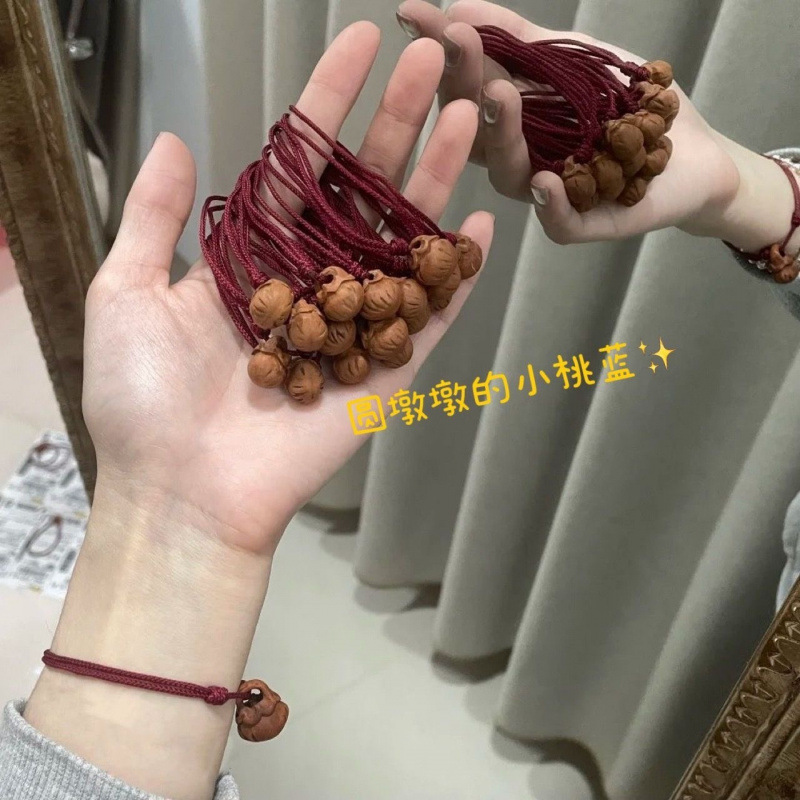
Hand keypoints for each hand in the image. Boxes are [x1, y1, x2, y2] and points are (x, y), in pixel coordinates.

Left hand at [83, 21, 492, 557]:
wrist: (182, 495)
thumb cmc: (142, 402)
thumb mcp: (126, 293)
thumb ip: (154, 217)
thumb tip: (177, 141)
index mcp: (252, 258)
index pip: (300, 166)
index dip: (329, 103)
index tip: (361, 45)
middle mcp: (308, 282)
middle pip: (362, 192)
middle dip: (396, 125)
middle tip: (433, 62)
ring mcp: (352, 325)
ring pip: (402, 242)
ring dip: (436, 181)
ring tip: (466, 117)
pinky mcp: (385, 372)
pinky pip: (429, 319)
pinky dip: (455, 277)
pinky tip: (480, 226)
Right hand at [396, 0, 796, 254]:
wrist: (697, 151)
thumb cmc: (634, 104)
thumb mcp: (577, 57)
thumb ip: (520, 38)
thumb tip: (454, 6)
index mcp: (511, 120)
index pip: (467, 87)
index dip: (443, 55)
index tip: (414, 17)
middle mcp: (519, 159)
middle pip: (475, 131)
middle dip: (464, 84)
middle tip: (457, 42)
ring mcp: (548, 194)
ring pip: (509, 175)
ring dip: (501, 136)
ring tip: (500, 95)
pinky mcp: (584, 224)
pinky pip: (558, 223)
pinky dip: (552, 204)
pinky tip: (546, 181)